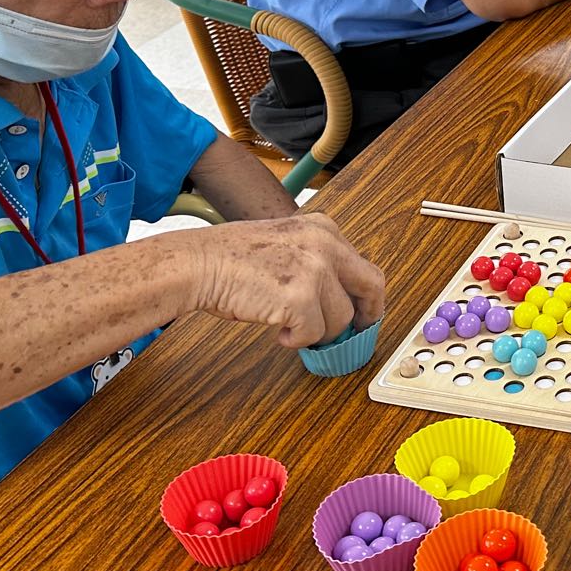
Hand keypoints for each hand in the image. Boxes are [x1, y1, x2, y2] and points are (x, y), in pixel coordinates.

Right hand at [188, 212, 385, 348]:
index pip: (363, 267)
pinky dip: (296, 341)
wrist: (199, 262)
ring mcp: (315, 270)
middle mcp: (325, 244)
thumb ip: (315, 263)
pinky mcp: (300, 298)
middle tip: (355, 335)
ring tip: (291, 328)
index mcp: (323, 229)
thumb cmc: (230, 258)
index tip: (364, 314)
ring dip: (317, 332)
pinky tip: (278, 332)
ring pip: (340, 320)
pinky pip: (313, 334)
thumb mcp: (285, 244)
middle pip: (371, 288)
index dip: (366, 297)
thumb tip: (337, 301)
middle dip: (367, 317)